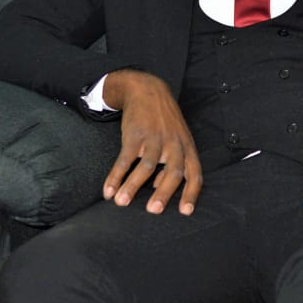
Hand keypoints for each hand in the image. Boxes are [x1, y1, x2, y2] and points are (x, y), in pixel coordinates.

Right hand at [102, 69, 201, 215]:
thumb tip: (161, 187)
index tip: (185, 212)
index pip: (194, 173)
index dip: (191, 193)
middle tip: (153, 211)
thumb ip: (174, 163)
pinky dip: (115, 175)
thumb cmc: (165, 121)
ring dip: (132, 186)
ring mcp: (155, 139)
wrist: (148, 90)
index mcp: (187, 147)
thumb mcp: (178, 139)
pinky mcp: (135, 135)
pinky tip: (107, 189)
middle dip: (164, 193)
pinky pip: (125, 158)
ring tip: (121, 203)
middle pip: (173, 171)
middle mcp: (174, 144)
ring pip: (146, 166)